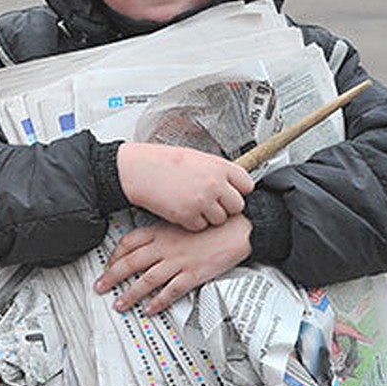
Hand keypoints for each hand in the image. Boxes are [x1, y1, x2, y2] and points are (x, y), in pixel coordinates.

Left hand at [93, 215, 252, 314]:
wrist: (239, 228)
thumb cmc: (212, 224)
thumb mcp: (182, 220)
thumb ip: (162, 231)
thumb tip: (146, 241)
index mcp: (161, 231)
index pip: (129, 242)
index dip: (114, 255)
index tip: (107, 265)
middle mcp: (166, 247)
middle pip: (131, 262)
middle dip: (112, 277)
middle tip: (100, 287)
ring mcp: (179, 261)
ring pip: (147, 280)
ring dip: (130, 294)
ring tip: (119, 304)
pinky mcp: (193, 274)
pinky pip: (171, 291)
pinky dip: (158, 302)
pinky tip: (149, 310)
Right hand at [116, 142, 252, 230]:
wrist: (139, 170)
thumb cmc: (164, 162)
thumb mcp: (197, 158)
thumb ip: (217, 172)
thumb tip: (232, 184)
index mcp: (219, 166)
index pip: (247, 184)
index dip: (239, 190)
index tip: (231, 192)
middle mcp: (214, 184)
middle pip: (237, 206)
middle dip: (226, 207)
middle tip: (212, 203)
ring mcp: (202, 201)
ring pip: (219, 219)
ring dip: (209, 216)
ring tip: (194, 205)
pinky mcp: (188, 216)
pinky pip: (200, 226)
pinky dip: (192, 222)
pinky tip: (183, 209)